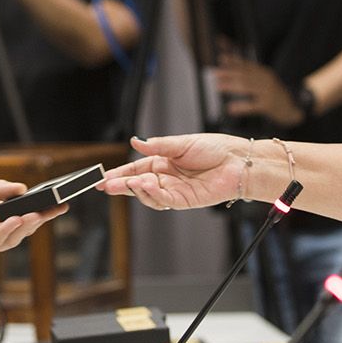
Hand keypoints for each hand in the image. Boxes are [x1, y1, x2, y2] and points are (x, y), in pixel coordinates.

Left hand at [0, 178, 58, 259]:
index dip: (44, 211)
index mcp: (0, 218)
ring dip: (25, 226)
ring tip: (34, 214)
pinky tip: (14, 220)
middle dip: (40, 219)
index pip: (26, 215)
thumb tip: (22, 188)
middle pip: (23, 229)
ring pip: (12, 238)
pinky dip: (6, 231)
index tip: (61, 204)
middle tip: (54, 209)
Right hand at [99, 133, 249, 210]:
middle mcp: (166, 178)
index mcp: (163, 163)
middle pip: (137, 184)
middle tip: (105, 185)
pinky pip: (164, 200)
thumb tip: (135, 142)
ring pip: (148, 195)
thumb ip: (156, 146)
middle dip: (120, 185)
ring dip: (136, 189)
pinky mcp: (185, 200)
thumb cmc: (215, 149)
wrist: (238, 161)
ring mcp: (175, 191)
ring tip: (129, 182)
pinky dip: (153, 194)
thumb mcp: (181, 143)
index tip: (103, 177)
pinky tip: (146, 185)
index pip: (135, 169)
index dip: (119, 173)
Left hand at [215, 52, 301, 125]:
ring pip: (247, 87)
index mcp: (264, 72)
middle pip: (245, 74)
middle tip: (214, 73)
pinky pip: (252, 106)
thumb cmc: (273, 95)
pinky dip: (240, 107)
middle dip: (229, 73)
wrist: (292, 109)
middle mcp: (267, 80)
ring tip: (218, 87)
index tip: (221, 59)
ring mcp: (268, 92)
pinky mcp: (268, 106)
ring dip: (231, 86)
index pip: (247, 65)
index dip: (234, 61)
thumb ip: (249, 74)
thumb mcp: (263, 82)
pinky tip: (230, 109)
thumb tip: (227, 62)